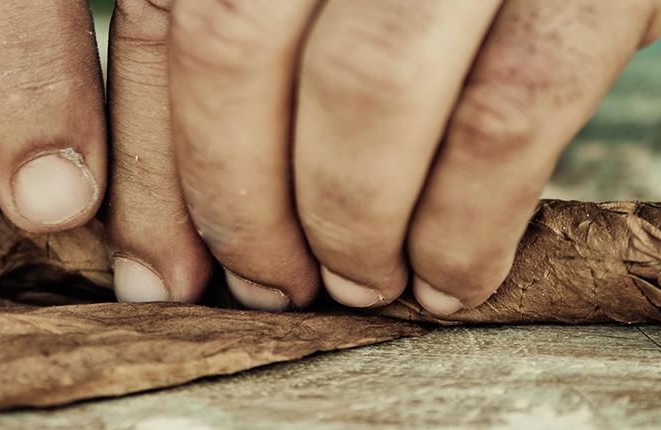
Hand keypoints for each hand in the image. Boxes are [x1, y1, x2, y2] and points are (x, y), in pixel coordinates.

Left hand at [104, 0, 660, 311]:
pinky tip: (455, 275)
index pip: (164, 13)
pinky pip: (508, 115)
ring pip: (364, 84)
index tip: (159, 269)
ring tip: (363, 284)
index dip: (152, 160)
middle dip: (238, 199)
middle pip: (233, 44)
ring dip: (349, 222)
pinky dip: (468, 225)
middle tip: (270, 283)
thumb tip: (180, 217)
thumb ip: (270, 35)